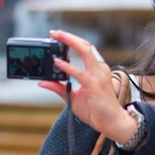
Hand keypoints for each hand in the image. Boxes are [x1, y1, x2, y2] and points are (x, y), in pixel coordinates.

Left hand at [38, 29, 136, 143]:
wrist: (111, 122)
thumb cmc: (97, 111)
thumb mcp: (73, 97)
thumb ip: (60, 88)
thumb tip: (43, 82)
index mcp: (96, 70)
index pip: (85, 50)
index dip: (72, 41)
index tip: (58, 37)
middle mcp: (99, 69)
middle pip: (85, 45)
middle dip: (69, 37)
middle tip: (54, 32)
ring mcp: (98, 76)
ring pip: (85, 51)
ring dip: (70, 42)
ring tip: (56, 37)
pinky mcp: (94, 85)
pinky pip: (79, 73)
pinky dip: (67, 66)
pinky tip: (56, 62)